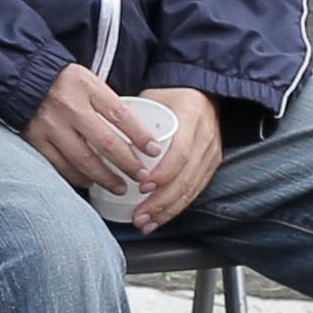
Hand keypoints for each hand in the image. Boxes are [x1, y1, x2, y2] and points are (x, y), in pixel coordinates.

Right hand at [24, 62, 163, 199]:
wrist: (21, 78)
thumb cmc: (62, 81)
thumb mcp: (87, 81)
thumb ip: (106, 103)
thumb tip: (134, 133)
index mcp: (86, 87)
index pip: (120, 114)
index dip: (140, 135)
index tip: (154, 151)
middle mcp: (70, 107)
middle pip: (106, 142)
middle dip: (128, 164)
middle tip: (142, 177)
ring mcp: (51, 125)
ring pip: (84, 160)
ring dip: (105, 178)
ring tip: (120, 187)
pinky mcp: (36, 139)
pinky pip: (61, 165)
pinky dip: (78, 177)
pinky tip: (90, 182)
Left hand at [124, 85, 229, 232]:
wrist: (203, 90)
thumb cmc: (171, 94)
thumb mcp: (152, 96)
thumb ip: (131, 117)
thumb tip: (99, 138)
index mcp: (192, 116)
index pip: (181, 152)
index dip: (163, 173)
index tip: (143, 186)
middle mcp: (206, 137)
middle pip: (186, 177)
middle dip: (161, 202)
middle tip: (139, 215)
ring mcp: (212, 152)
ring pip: (192, 189)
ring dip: (168, 210)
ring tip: (146, 223)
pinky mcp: (213, 163)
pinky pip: (196, 190)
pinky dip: (177, 207)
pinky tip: (160, 218)